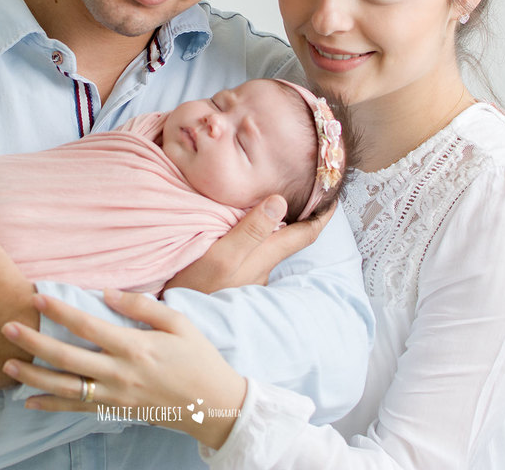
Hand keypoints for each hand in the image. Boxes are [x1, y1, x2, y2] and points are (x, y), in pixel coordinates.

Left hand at [1, 291, 246, 450]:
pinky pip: (76, 410)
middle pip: (67, 357)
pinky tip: (28, 401)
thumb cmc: (197, 358)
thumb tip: (107, 293)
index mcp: (134, 347)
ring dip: (32, 377)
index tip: (36, 297)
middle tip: (6, 328)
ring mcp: (114, 396)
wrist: (212, 405)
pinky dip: (50, 406)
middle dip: (34, 342)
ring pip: (64, 388)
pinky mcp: (114, 411)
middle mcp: (119, 373)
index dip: (59, 311)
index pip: (87, 326)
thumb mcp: (179, 323)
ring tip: (6, 365)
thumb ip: (141, 307)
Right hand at [163, 195, 332, 293]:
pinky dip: (252, 236)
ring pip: (267, 244)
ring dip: (272, 225)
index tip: (333, 193)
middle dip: (298, 214)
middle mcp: (261, 268)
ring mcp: (247, 276)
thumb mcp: (220, 258)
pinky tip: (238, 227)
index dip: (322, 214)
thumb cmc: (193, 289)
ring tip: (267, 200)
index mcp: (263, 257)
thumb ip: (249, 231)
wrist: (171, 317)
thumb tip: (280, 202)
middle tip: (302, 187)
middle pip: (288, 237)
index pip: (305, 234)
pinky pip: (250, 252)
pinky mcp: (231, 279)